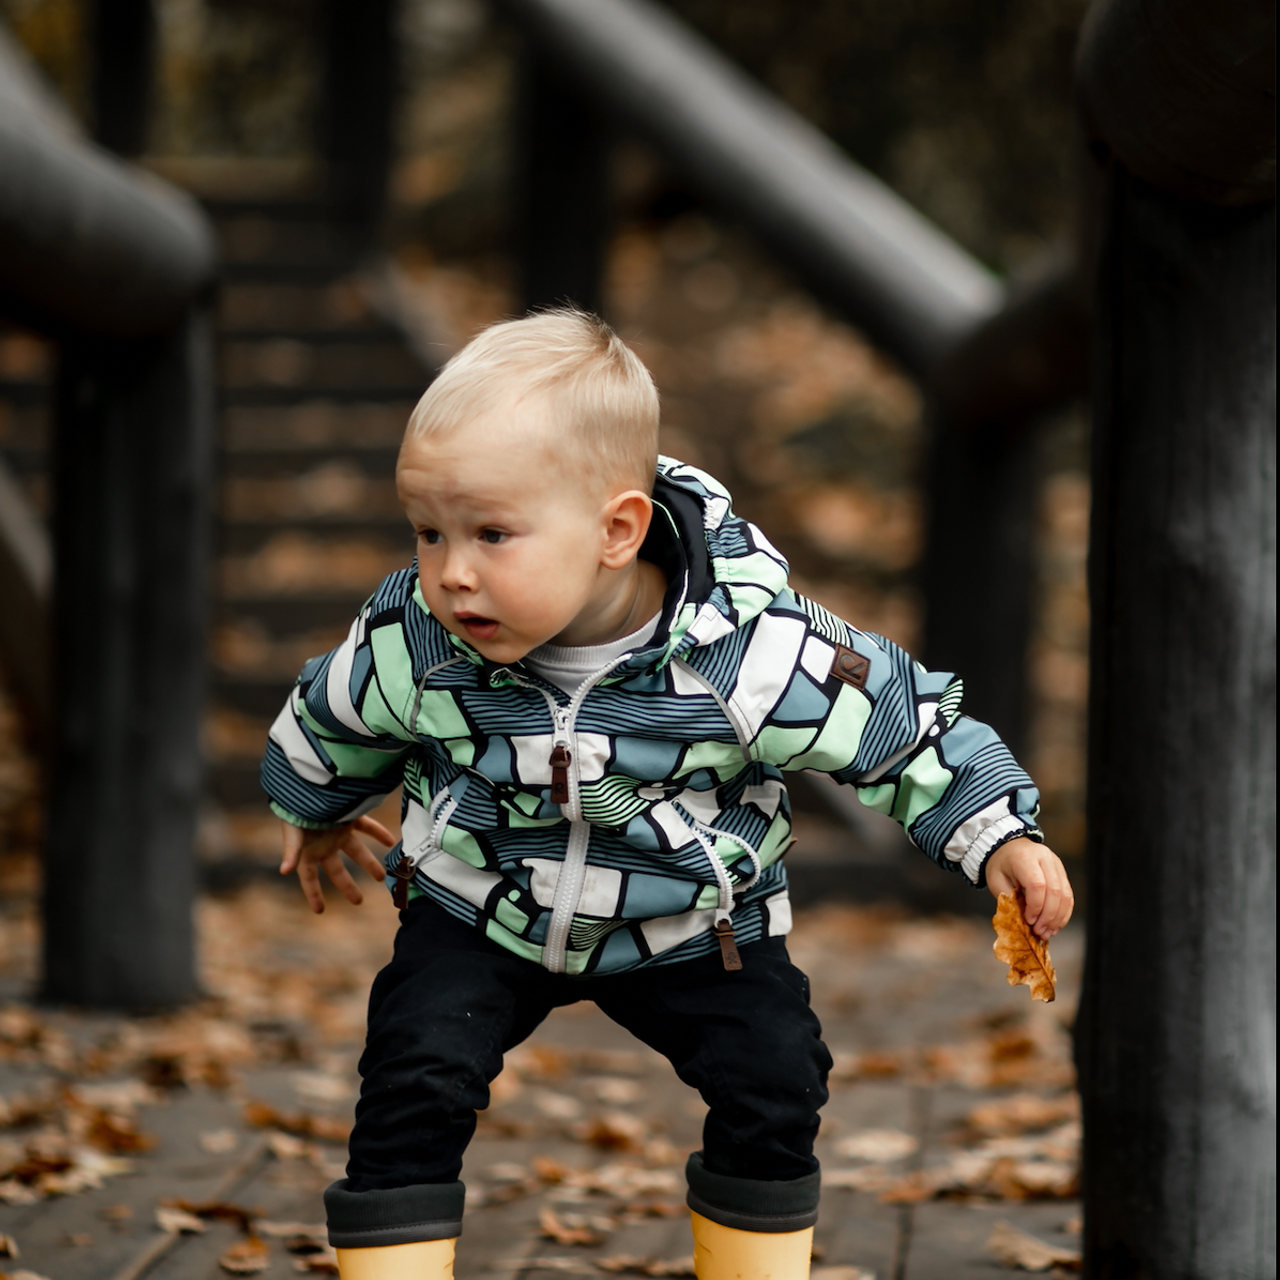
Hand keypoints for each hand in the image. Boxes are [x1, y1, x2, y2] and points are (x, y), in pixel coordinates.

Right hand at [279, 816, 395, 913]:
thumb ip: (291, 851)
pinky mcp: (348, 817)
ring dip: (369, 863)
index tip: (320, 911)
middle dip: (347, 886)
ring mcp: (337, 832)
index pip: (309, 879)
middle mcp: (323, 845)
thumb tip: (284, 871)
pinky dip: (379, 833)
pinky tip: (391, 840)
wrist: (303, 784)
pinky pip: (367, 827)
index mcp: (307, 852)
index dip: (313, 895)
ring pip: (356, 851)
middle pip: (337, 871)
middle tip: (359, 901)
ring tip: (382, 876)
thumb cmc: (293, 809)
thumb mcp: (292, 832)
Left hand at [984, 837, 1074, 938]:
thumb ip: (1010, 900)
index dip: (1035, 907)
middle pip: (1055, 891)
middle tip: (1039, 932)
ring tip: (1047, 932)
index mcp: (1024, 857)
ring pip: (1065, 895)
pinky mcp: (1062, 872)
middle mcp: (1045, 858)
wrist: (1008, 848)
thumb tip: (1025, 923)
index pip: (1037, 885)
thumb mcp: (996, 881)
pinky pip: (1068, 896)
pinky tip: (1054, 925)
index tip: (1028, 921)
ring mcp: (1056, 864)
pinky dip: (1063, 913)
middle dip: (1048, 916)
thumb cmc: (1000, 865)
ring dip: (1058, 918)